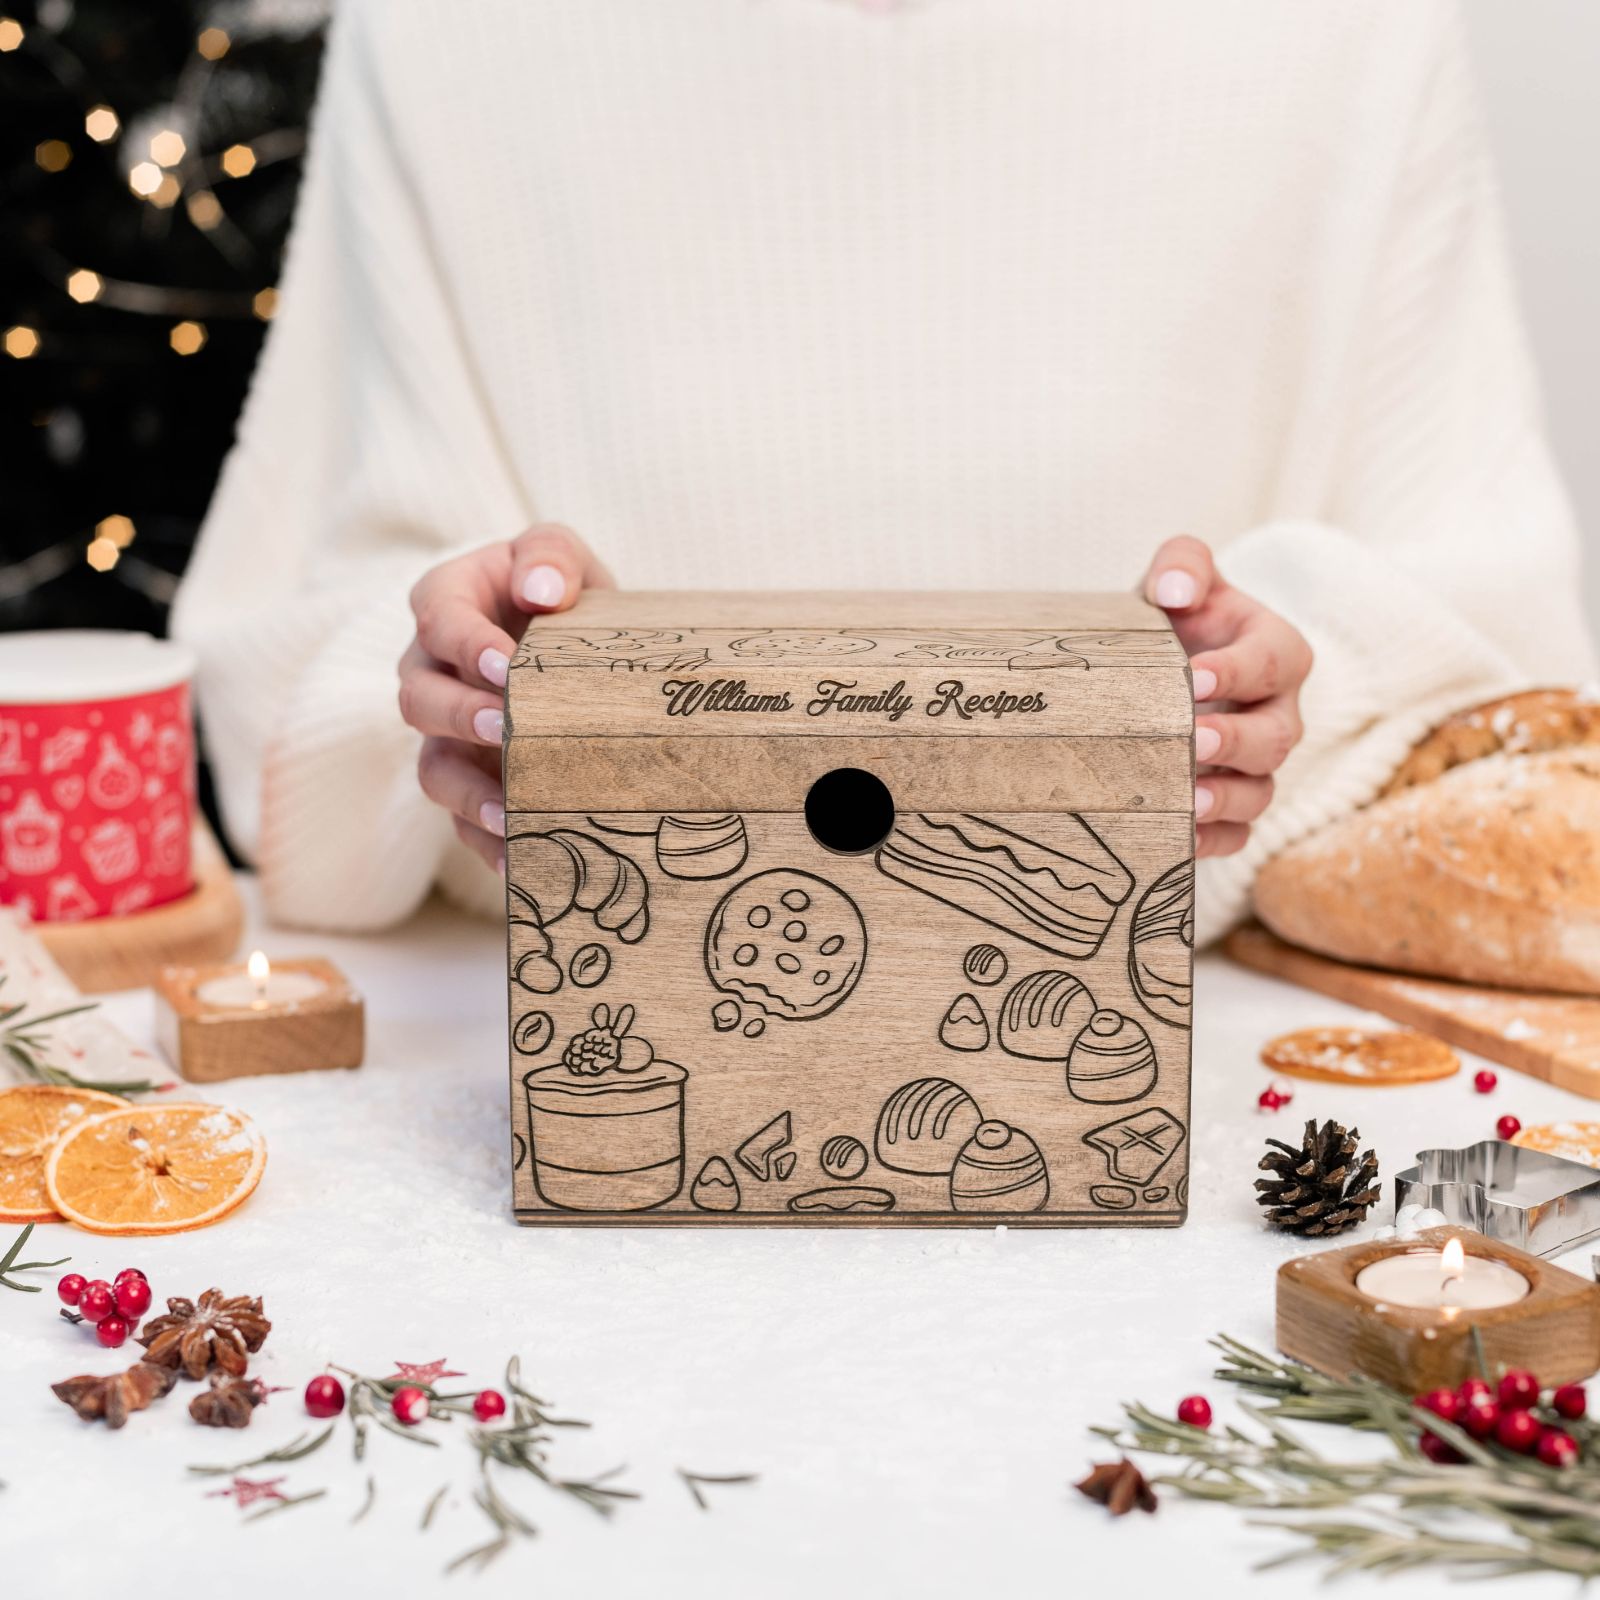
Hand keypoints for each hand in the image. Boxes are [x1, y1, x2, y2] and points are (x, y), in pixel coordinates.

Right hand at [398, 524, 613, 870]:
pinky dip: (487, 842)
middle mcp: (431, 673)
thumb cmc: (560, 594)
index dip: (464, 642)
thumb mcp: (560, 556)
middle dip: (460, 716)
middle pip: (419, 700)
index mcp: (446, 604)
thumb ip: (549, 556)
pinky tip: (521, 858)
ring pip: (432, 768)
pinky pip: (461, 822)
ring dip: (467, 792)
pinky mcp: (470, 782)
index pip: (437, 620)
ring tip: (508, 810)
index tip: (504, 663)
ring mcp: (446, 735)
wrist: (578, 648)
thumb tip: (541, 590)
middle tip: (506, 727)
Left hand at [1142, 536, 1311, 858]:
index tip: (1193, 678)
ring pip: (1261, 791)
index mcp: (1274, 652)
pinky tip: (1178, 839)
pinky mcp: (1233, 806)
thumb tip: (1174, 588)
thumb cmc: (1173, 621)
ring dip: (1226, 799)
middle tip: (1193, 738)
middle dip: (1235, 740)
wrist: (1150, 669)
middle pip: (1276, 736)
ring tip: (1188, 799)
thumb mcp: (1178, 578)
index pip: (1272, 662)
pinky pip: (1237, 835)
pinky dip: (1212, 841)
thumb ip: (1183, 562)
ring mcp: (1257, 766)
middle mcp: (1277, 713)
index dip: (1237, 671)